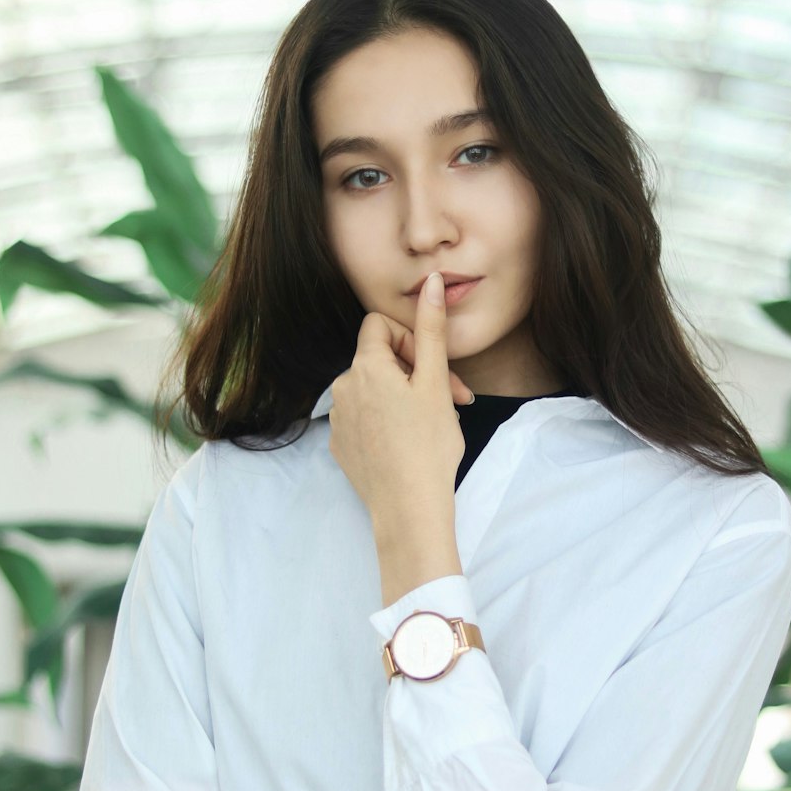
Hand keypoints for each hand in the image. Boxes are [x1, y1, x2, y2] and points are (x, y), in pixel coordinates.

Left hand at [328, 272, 473, 522]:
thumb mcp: (435, 382)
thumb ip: (431, 329)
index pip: (380, 326)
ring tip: (433, 423)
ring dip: (404, 398)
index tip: (433, 368)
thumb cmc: (427, 445)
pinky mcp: (341, 445)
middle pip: (380, 360)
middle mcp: (342, 388)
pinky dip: (388, 422)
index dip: (411, 340)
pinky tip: (410, 443)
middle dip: (416, 373)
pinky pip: (364, 418)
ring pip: (374, 390)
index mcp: (364, 367)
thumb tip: (429, 282)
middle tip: (452, 399)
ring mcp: (338, 419)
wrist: (408, 508)